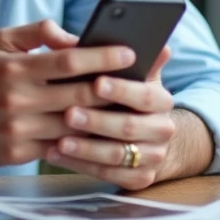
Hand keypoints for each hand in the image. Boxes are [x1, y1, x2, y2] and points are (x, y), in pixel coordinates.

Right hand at [0, 19, 136, 167]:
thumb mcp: (1, 42)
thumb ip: (37, 31)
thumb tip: (72, 35)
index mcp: (16, 67)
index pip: (69, 60)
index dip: (103, 57)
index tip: (130, 53)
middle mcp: (18, 98)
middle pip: (80, 95)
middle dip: (115, 89)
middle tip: (146, 82)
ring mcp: (20, 129)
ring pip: (75, 124)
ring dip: (107, 118)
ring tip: (135, 109)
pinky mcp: (21, 153)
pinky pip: (63, 147)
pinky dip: (86, 140)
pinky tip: (109, 134)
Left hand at [45, 46, 177, 189]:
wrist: (145, 136)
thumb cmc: (125, 95)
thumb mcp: (132, 74)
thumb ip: (131, 57)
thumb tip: (155, 41)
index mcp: (161, 98)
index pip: (145, 93)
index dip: (121, 89)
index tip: (96, 82)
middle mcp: (163, 128)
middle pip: (130, 127)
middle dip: (98, 120)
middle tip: (69, 112)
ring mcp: (152, 156)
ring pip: (117, 154)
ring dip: (86, 146)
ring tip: (58, 137)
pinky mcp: (139, 178)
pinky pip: (108, 175)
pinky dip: (81, 165)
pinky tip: (56, 153)